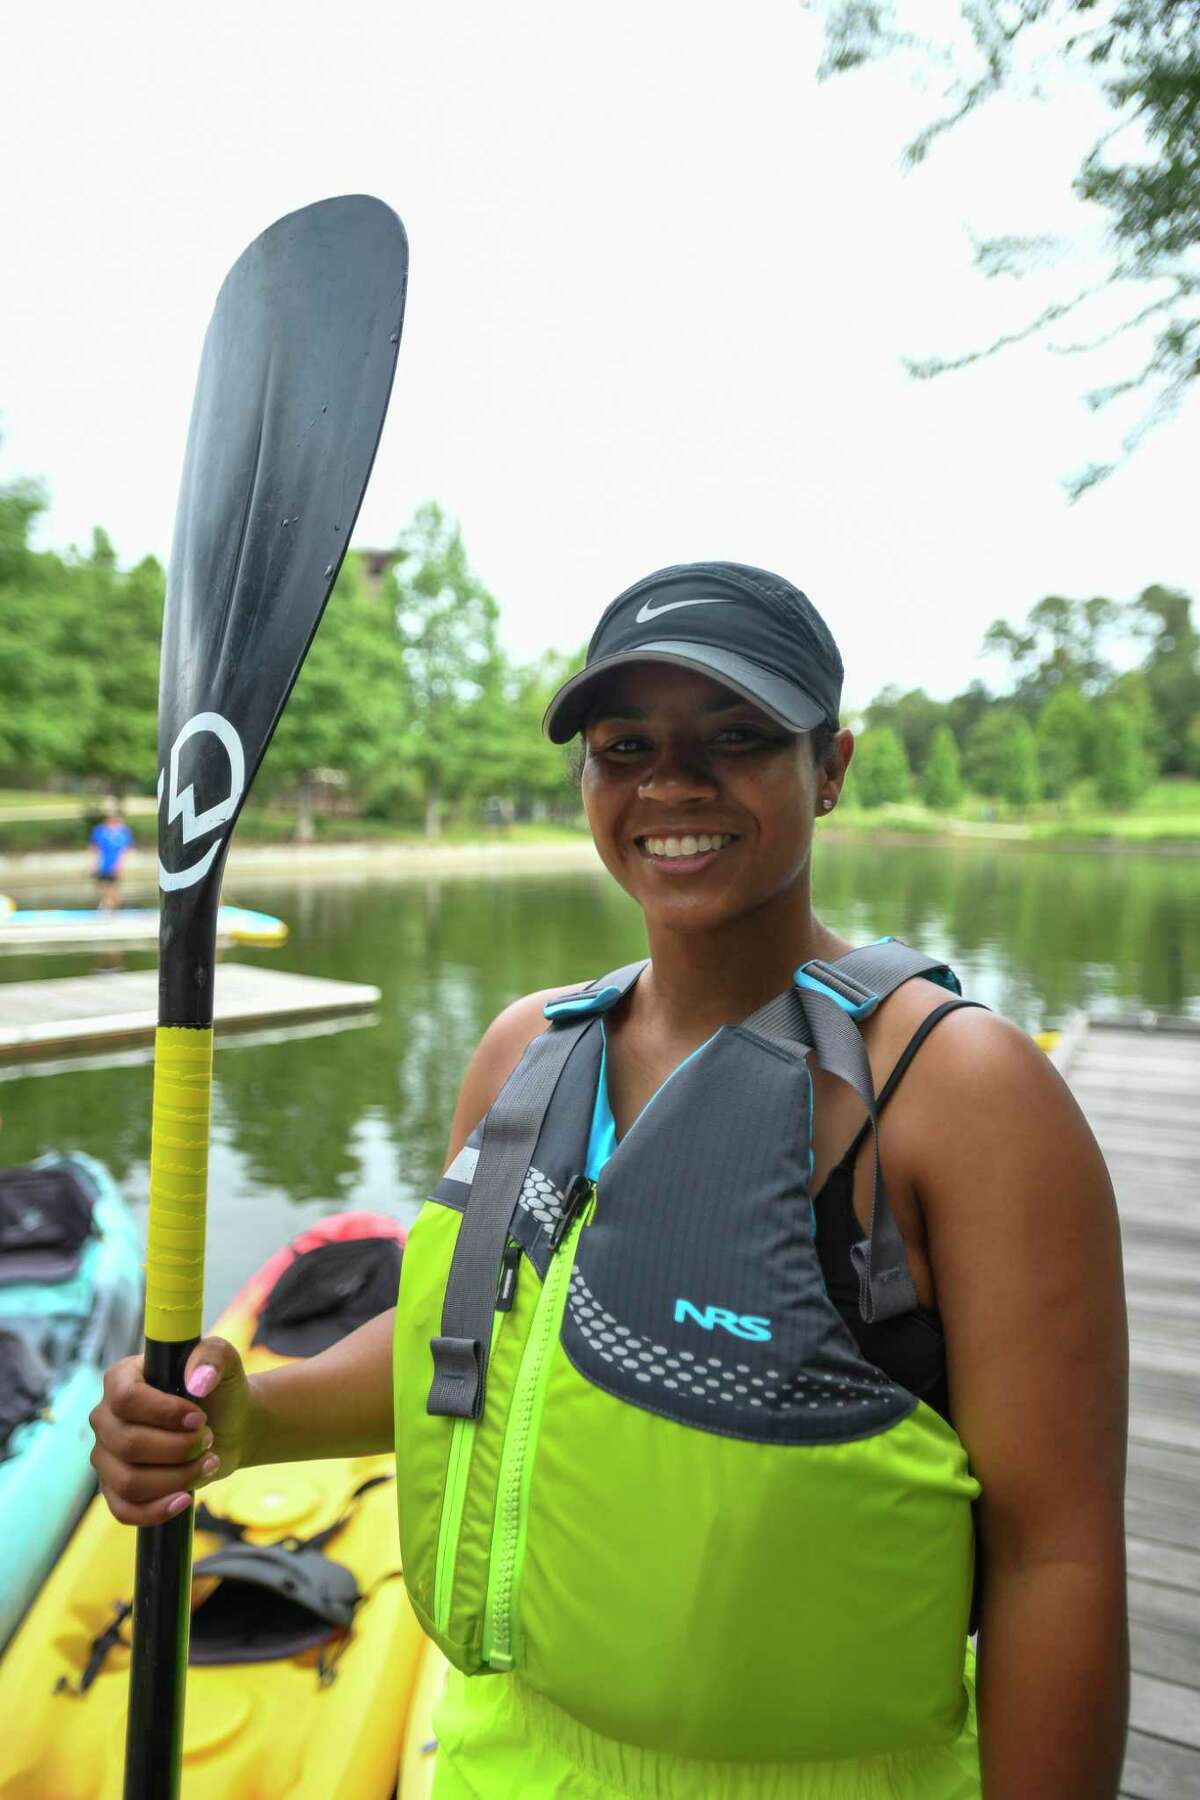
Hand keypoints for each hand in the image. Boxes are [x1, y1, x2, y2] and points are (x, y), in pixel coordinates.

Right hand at [89, 1337, 254, 1525]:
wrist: (229, 1426)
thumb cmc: (219, 1390)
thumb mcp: (224, 1362)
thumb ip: (213, 1355)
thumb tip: (198, 1379)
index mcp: (121, 1379)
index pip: (126, 1399)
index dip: (164, 1413)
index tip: (198, 1418)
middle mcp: (105, 1418)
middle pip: (129, 1444)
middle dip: (179, 1448)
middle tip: (208, 1439)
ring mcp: (107, 1456)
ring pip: (128, 1481)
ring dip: (177, 1477)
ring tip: (207, 1462)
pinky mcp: (116, 1489)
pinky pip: (124, 1509)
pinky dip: (158, 1509)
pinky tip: (185, 1498)